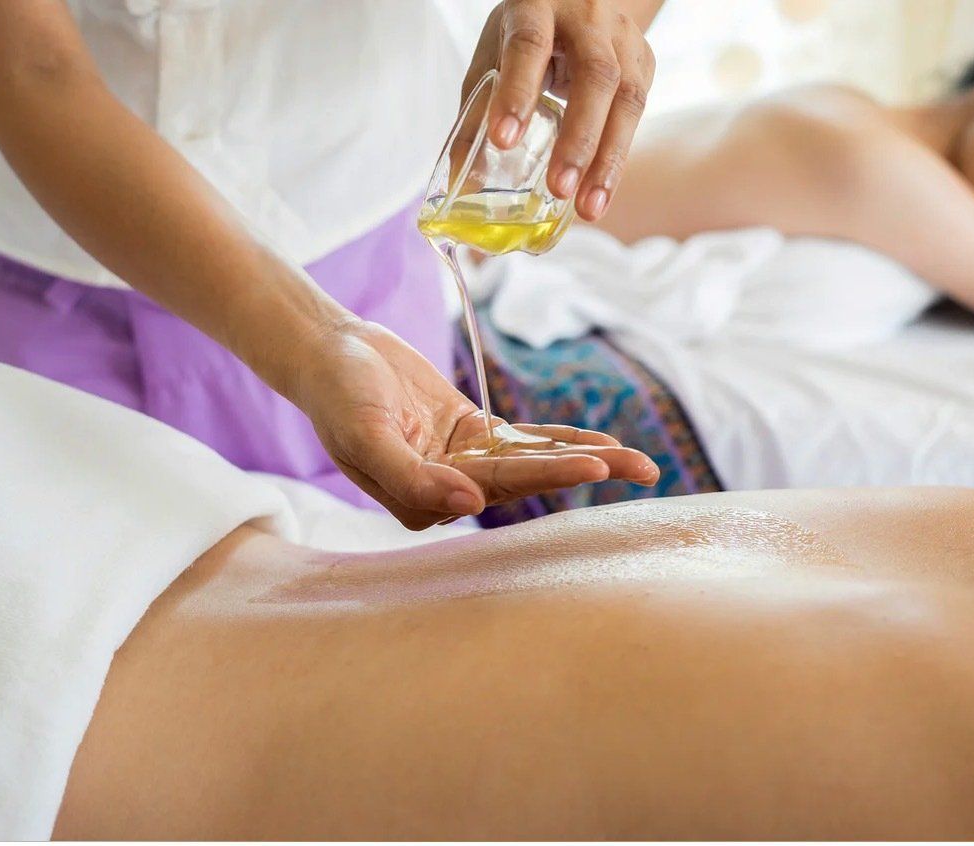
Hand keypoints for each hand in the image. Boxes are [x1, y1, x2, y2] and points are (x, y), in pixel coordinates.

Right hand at [291, 318, 658, 529]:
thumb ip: (411, 477)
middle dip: (587, 472)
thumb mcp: (365, 435)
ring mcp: (464, 461)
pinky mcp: (472, 433)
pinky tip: (604, 444)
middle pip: (528, 481)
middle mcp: (450, 489)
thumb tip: (468, 506)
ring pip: (534, 461)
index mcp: (423, 500)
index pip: (497, 488)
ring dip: (586, 458)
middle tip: (644, 469)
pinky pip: (525, 439)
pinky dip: (562, 439)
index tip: (594, 466)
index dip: (548, 476)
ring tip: (642, 463)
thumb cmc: (338, 395)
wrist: (329, 352)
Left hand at [461, 0, 656, 221]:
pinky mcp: (644, 63)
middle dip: (578, 138)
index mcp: (537, 8)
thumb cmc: (527, 37)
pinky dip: (618, 158)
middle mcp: (588, 19)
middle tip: (559, 188)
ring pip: (627, 99)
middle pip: (595, 75)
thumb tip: (464, 180)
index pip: (530, 46)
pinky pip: (637, 115)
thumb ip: (477, 113)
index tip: (503, 141)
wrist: (580, 2)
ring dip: (608, 159)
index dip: (517, 92)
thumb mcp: (494, 58)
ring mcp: (623, 39)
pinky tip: (601, 191)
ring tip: (588, 207)